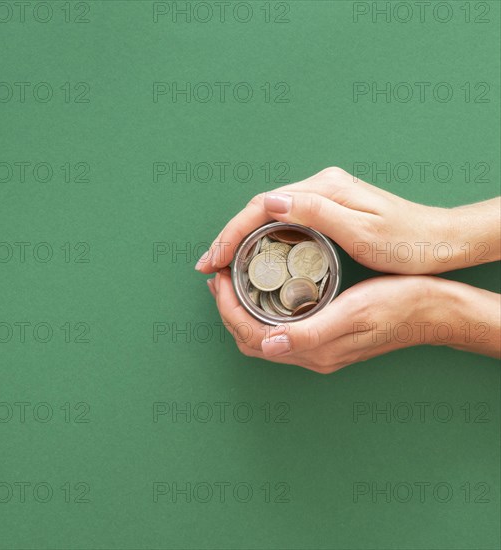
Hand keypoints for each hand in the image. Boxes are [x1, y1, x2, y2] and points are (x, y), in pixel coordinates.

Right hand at [196, 167, 499, 274]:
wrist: (439, 241)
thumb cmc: (407, 241)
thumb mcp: (364, 231)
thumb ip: (317, 211)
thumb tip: (270, 200)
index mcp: (324, 188)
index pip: (264, 205)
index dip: (233, 231)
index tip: (214, 258)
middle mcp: (319, 187)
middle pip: (260, 208)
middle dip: (229, 236)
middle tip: (208, 265)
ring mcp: (323, 197)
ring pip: (268, 215)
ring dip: (241, 239)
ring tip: (221, 264)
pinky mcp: (327, 210)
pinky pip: (282, 222)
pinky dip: (260, 239)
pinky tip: (252, 255)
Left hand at [206, 270, 499, 372]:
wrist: (430, 310)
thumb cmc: (397, 305)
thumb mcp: (354, 313)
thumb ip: (310, 333)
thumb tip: (267, 345)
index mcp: (314, 350)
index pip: (252, 335)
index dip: (228, 308)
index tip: (220, 279)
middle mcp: (311, 354)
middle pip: (251, 339)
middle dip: (228, 309)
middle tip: (220, 277)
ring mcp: (318, 349)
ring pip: (262, 336)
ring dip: (242, 311)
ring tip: (234, 282)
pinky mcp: (324, 339)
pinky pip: (279, 331)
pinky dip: (261, 312)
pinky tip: (264, 292)